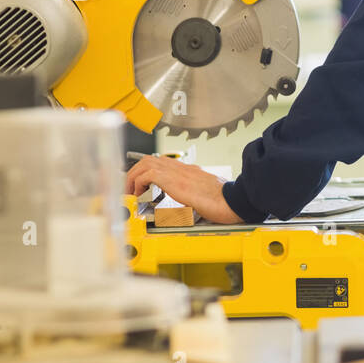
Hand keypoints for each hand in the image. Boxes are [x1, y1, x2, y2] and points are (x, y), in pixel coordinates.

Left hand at [125, 156, 242, 224]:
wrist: (233, 200)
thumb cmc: (225, 201)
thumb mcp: (207, 194)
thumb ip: (196, 194)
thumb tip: (190, 203)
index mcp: (190, 171)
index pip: (162, 164)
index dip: (147, 172)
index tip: (141, 186)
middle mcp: (182, 168)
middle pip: (149, 159)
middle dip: (135, 173)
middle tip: (130, 189)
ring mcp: (177, 172)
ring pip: (145, 163)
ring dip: (133, 177)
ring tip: (131, 192)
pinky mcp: (173, 180)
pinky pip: (147, 175)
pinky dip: (138, 184)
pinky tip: (141, 196)